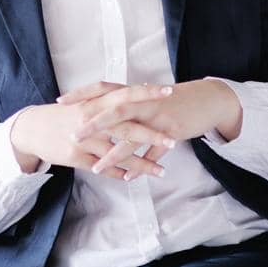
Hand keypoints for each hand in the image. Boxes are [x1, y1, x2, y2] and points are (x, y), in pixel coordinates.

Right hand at [10, 81, 176, 182]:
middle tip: (173, 139)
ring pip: (117, 153)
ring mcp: (84, 139)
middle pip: (125, 126)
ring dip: (140, 163)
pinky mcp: (76, 157)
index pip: (125, 94)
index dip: (146, 93)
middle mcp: (91, 119)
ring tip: (161, 171)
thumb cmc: (62, 114)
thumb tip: (133, 95)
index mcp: (94, 102)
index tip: (168, 91)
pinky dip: (119, 173)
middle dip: (150, 134)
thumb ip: (107, 102)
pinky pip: (103, 167)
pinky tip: (134, 178)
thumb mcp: (84, 102)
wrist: (32, 128)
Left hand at [68, 79, 242, 175]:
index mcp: (133, 92)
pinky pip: (153, 152)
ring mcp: (157, 117)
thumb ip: (124, 103)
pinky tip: (127, 178)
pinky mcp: (171, 132)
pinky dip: (140, 166)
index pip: (102, 87)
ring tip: (96, 168)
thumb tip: (99, 108)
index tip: (61, 101)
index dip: (81, 93)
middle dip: (92, 125)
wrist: (206, 100)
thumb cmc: (170, 100)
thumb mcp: (145, 98)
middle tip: (73, 136)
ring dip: (114, 154)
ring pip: (132, 136)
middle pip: (113, 111)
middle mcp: (143, 102)